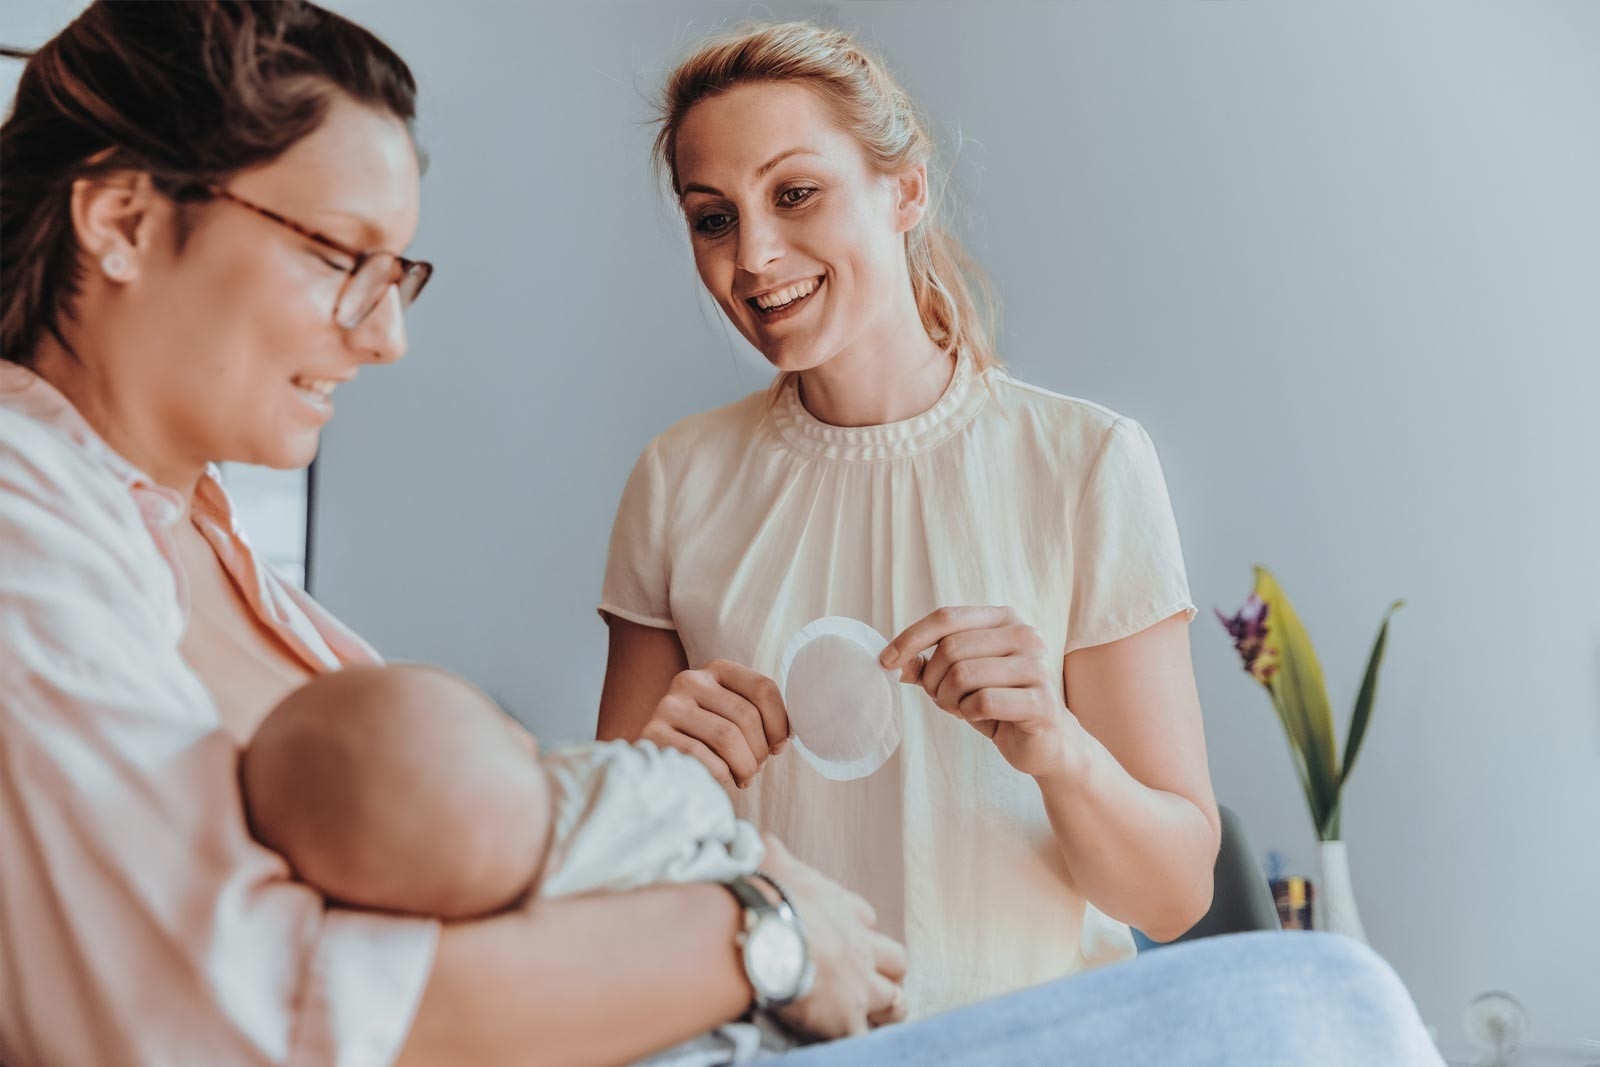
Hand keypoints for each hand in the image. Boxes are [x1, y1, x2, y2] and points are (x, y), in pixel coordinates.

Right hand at [640, 660, 788, 789]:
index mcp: (717, 671)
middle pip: (746, 715)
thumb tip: (786, 736)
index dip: (779, 723)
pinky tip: (723, 779)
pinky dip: (721, 774)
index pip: (763, 688)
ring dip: (744, 765)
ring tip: (744, 777)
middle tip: (756, 768)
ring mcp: (668, 705)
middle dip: (760, 750)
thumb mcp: (733, 718)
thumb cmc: (708, 742)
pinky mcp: (653, 733)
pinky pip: (700, 755)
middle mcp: (690, 680)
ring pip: (726, 736)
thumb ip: (757, 715)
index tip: (779, 746)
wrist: (660, 764)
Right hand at [761, 835, 907, 1038]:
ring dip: (886, 1007)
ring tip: (873, 1013)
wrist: (770, 937)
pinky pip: (864, 1038)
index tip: (847, 935)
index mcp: (846, 911)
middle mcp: (862, 948)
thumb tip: (763, 840)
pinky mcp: (849, 1021)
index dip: (860, 930)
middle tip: (868, 978)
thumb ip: (774, 854)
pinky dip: (859, 1039)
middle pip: (895, 960)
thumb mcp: (772, 863)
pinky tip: (849, 1039)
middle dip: (886, 970)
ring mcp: (861, 987)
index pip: (866, 919)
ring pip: (894, 1001)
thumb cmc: (770, 898)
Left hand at [881, 606, 1080, 779]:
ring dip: (949, 699)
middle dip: (933, 680)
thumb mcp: (959, 678)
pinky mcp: (1041, 701)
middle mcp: (1025, 634)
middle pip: (951, 648)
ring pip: (963, 675)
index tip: (886, 661)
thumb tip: (894, 660)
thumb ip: (928, 663)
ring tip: (960, 708)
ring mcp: (1037, 666)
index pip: (946, 617)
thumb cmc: (997, 703)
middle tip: (940, 698)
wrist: (1044, 741)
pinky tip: (979, 717)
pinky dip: (969, 713)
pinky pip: (982, 701)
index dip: (910, 638)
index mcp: (1004, 618)